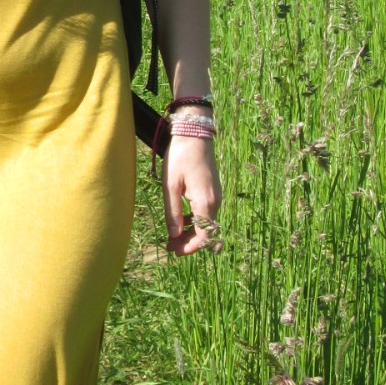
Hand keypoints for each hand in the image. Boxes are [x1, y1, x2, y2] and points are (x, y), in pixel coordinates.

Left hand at [163, 135, 222, 254]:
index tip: (174, 251)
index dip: (190, 247)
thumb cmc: (180, 158)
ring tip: (172, 236)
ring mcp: (216, 196)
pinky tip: (181, 220)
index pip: (203, 236)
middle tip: (170, 246)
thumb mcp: (170, 187)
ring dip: (191, 232)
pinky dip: (195, 221)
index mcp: (205, 202)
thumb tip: (174, 235)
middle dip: (188, 242)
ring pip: (206, 223)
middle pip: (205, 232)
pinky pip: (206, 213)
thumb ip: (173, 213)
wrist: (194, 134)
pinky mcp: (213, 191)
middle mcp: (215, 201)